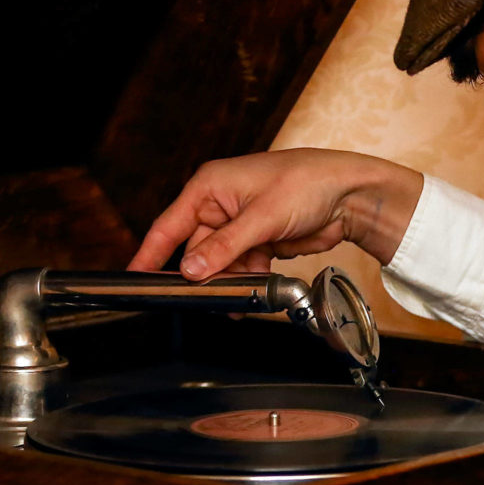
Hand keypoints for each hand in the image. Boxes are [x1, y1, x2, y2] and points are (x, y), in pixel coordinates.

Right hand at [127, 148, 422, 278]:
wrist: (350, 195)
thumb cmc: (308, 183)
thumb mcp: (263, 217)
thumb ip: (225, 246)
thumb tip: (191, 269)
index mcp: (211, 187)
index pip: (169, 225)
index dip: (150, 253)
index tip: (133, 278)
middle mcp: (222, 204)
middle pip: (196, 249)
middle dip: (200, 276)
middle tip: (200, 301)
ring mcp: (242, 223)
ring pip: (220, 262)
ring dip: (226, 281)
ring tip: (234, 300)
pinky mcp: (261, 240)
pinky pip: (242, 266)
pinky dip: (246, 280)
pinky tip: (254, 291)